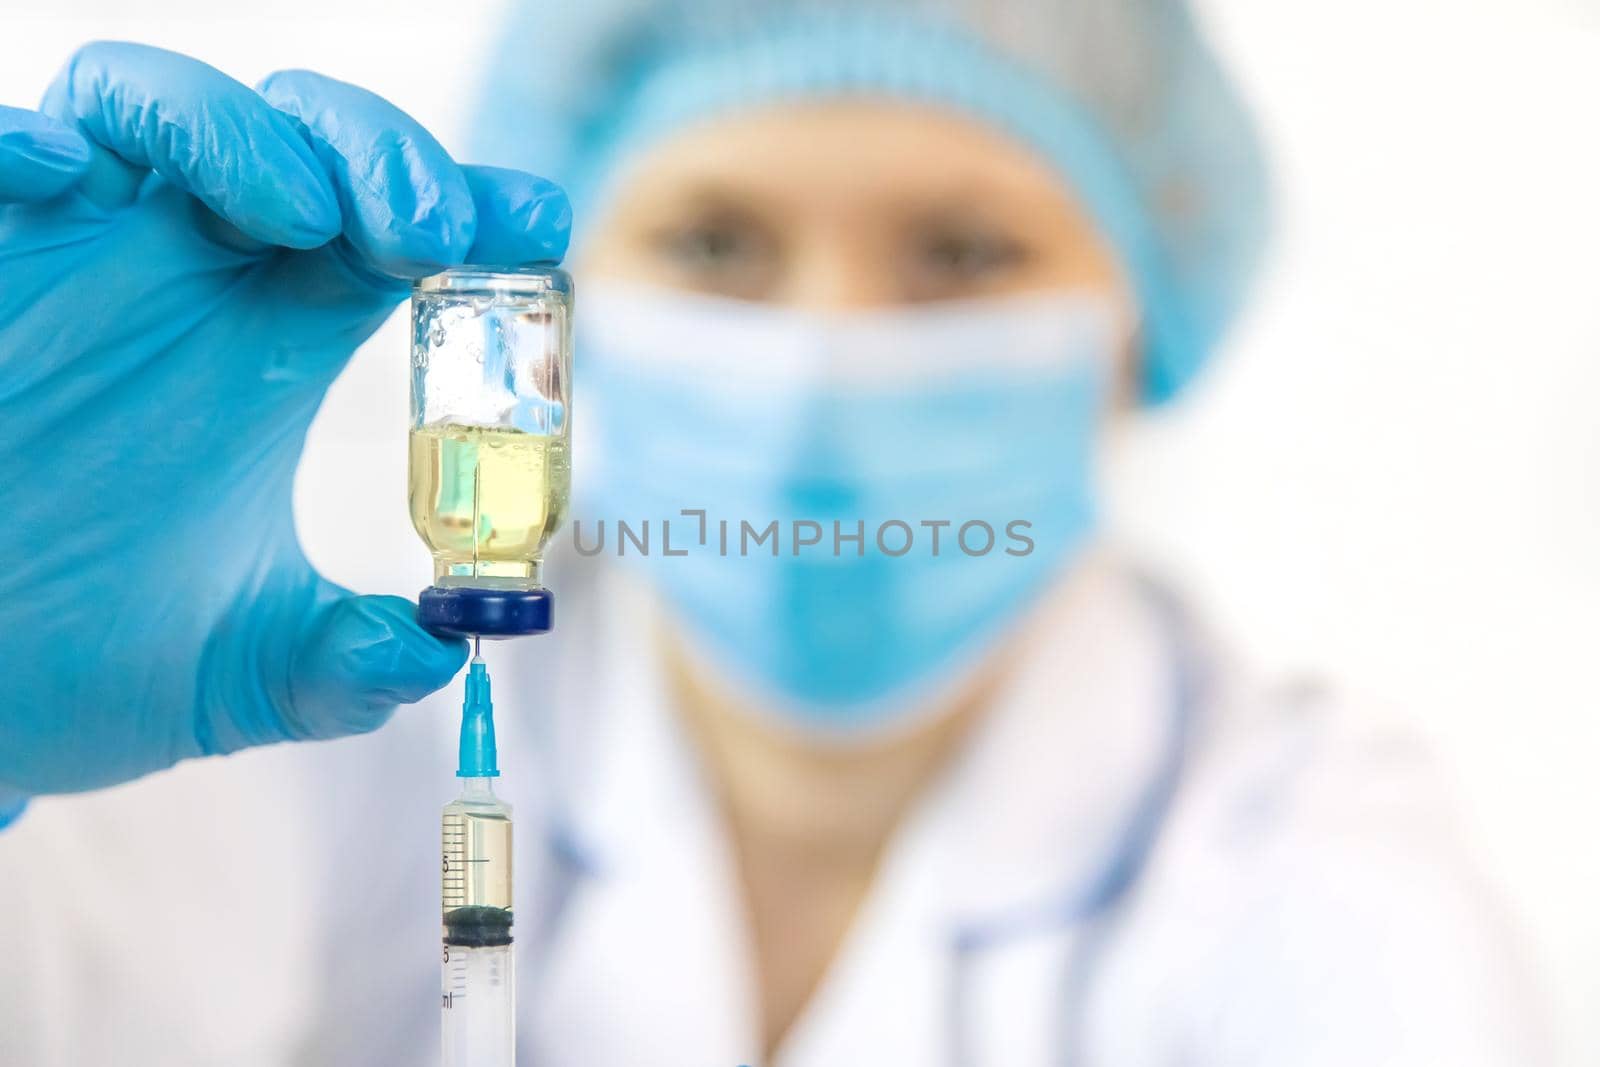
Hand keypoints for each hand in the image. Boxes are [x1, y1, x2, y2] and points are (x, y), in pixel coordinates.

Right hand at [0, 43, 570, 797]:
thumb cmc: (74, 662)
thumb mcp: (242, 676)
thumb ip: (347, 668)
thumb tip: (444, 651)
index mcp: (266, 345)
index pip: (386, 235)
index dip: (468, 211)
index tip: (538, 226)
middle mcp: (178, 279)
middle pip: (297, 140)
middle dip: (375, 153)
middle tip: (432, 231)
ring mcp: (64, 260)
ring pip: (147, 106)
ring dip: (234, 131)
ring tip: (305, 219)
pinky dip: (25, 145)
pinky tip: (69, 179)